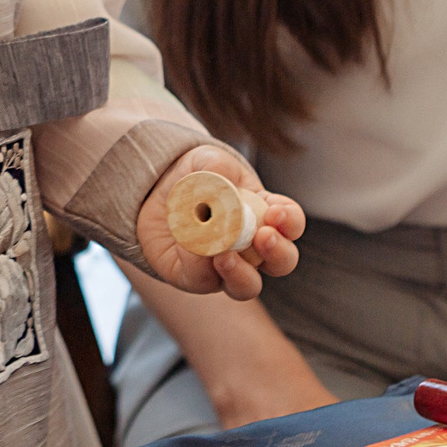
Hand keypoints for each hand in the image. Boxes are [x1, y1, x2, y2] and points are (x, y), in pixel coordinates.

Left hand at [137, 145, 304, 298]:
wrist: (155, 193)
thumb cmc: (194, 176)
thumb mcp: (206, 161)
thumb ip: (218, 166)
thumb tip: (223, 181)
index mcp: (265, 213)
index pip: (291, 223)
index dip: (290, 221)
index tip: (276, 213)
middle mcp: (253, 247)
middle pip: (282, 262)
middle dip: (278, 252)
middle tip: (263, 237)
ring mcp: (228, 267)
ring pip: (247, 286)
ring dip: (241, 274)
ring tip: (225, 257)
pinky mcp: (197, 278)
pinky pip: (204, 281)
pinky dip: (198, 265)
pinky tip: (187, 247)